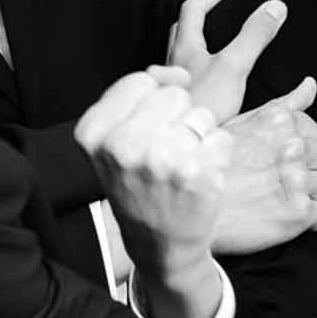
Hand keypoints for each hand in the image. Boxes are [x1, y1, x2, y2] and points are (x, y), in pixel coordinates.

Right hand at [74, 69, 231, 316]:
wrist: (159, 243)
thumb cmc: (140, 184)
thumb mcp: (116, 139)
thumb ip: (140, 94)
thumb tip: (178, 74)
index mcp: (94, 133)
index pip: (141, 81)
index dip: (152, 101)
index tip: (145, 132)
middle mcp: (124, 146)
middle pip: (175, 95)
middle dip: (177, 118)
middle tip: (164, 155)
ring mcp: (163, 161)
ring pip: (202, 115)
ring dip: (198, 137)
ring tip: (180, 167)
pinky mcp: (200, 176)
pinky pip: (222, 138)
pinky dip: (217, 155)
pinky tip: (199, 179)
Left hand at [167, 0, 293, 127]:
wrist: (178, 145)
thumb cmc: (201, 107)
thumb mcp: (233, 66)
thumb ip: (254, 36)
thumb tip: (275, 6)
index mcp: (186, 47)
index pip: (195, 6)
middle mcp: (175, 62)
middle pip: (184, 27)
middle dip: (202, 11)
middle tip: (221, 6)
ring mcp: (175, 82)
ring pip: (184, 52)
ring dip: (199, 40)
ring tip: (218, 39)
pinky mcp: (181, 101)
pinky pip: (189, 74)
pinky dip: (202, 67)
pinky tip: (213, 79)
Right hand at [212, 77, 316, 253]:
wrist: (185, 213)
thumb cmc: (207, 168)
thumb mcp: (240, 123)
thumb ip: (283, 105)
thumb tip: (311, 85)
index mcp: (279, 122)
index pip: (314, 131)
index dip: (298, 147)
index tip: (278, 159)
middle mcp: (293, 147)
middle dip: (307, 169)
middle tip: (276, 182)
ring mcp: (298, 179)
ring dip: (311, 195)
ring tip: (281, 201)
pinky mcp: (299, 212)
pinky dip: (311, 221)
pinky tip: (286, 218)